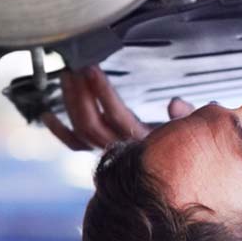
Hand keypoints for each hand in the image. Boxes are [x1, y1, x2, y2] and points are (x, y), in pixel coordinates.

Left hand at [40, 65, 193, 151]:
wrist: (178, 173)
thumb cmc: (187, 144)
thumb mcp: (194, 128)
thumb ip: (187, 114)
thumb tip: (174, 103)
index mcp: (144, 142)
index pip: (117, 116)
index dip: (102, 93)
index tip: (92, 69)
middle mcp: (124, 151)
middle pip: (91, 122)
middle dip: (79, 92)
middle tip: (73, 67)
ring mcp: (109, 154)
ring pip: (81, 131)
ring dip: (70, 102)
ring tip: (65, 77)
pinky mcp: (101, 154)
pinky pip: (75, 145)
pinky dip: (59, 130)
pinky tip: (47, 114)